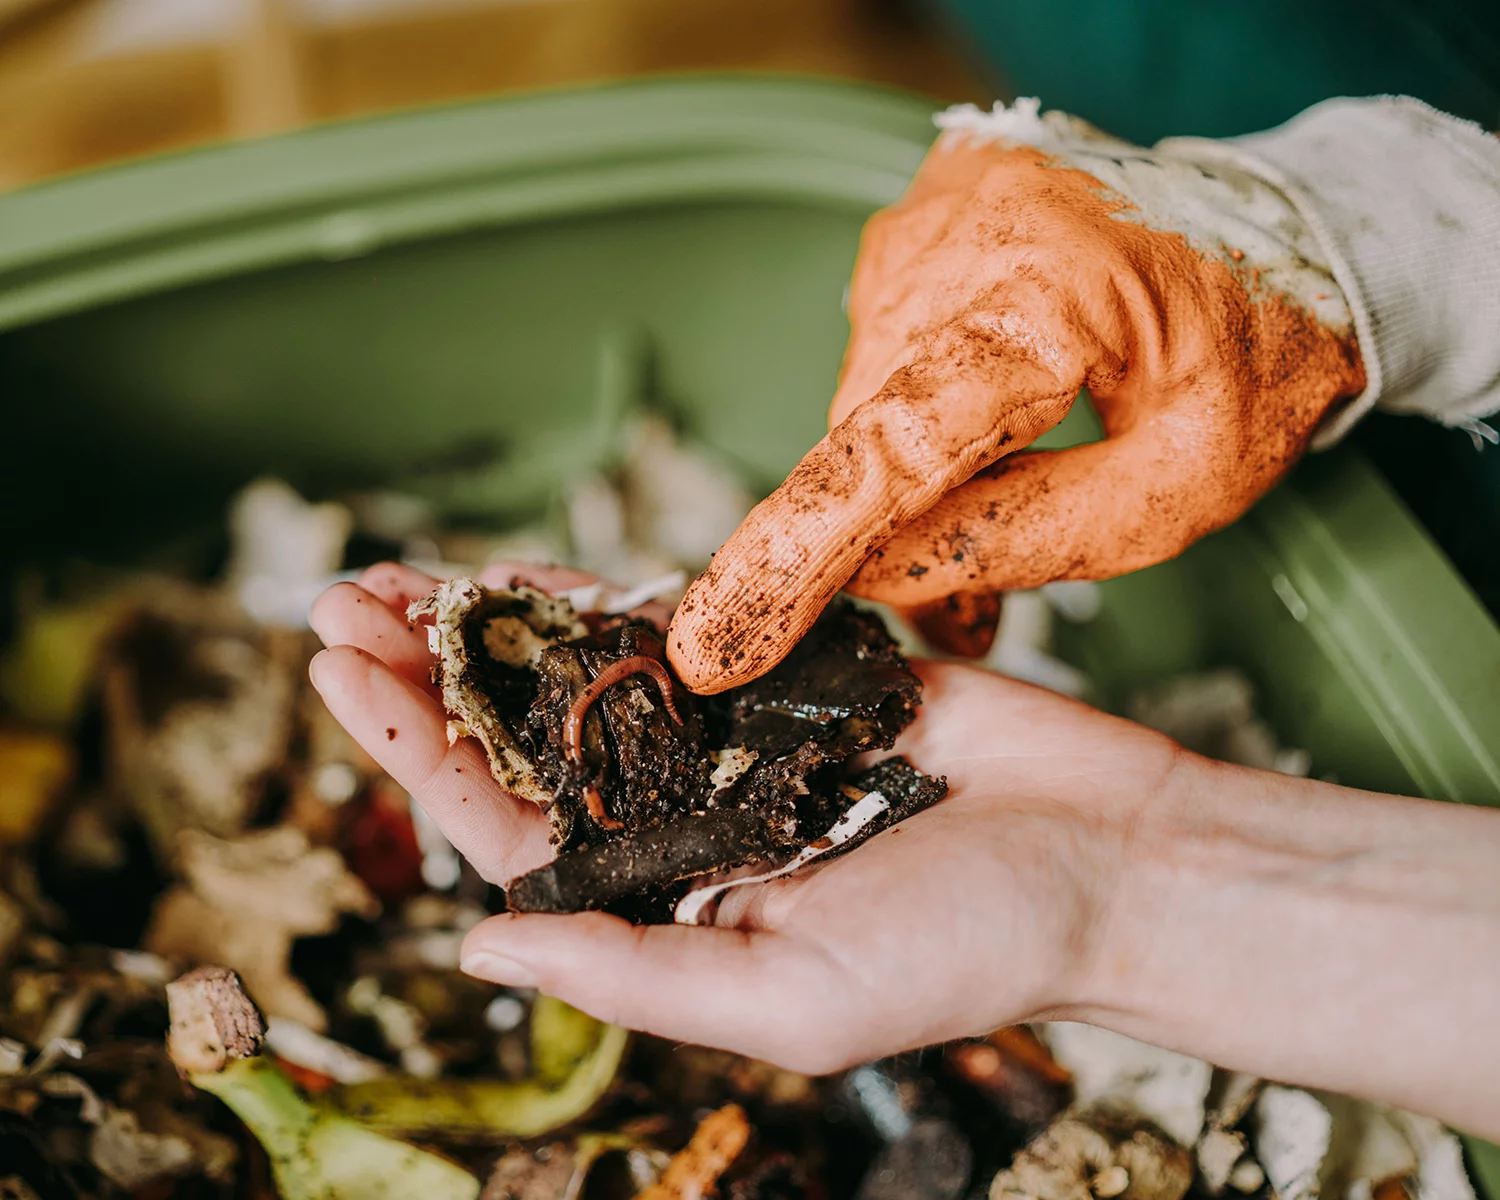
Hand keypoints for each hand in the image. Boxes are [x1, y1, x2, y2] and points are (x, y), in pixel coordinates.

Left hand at [307, 560, 1167, 1069]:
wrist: (1112, 856)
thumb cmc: (972, 947)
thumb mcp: (792, 1001)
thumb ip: (634, 974)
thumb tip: (478, 954)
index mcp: (667, 901)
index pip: (508, 825)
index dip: (416, 751)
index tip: (337, 678)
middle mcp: (684, 817)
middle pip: (525, 738)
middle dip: (425, 674)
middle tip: (331, 603)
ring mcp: (735, 736)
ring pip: (585, 674)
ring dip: (493, 624)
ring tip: (396, 574)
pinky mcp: (796, 667)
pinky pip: (678, 623)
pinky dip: (603, 595)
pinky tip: (532, 566)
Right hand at [666, 113, 1365, 692]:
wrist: (1285, 232)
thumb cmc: (1254, 359)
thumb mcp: (1178, 490)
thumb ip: (1023, 539)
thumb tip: (882, 579)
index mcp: (1049, 294)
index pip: (892, 444)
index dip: (795, 554)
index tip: (712, 644)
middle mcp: (962, 236)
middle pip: (869, 436)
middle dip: (894, 534)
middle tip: (966, 605)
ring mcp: (929, 217)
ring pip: (865, 403)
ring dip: (908, 477)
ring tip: (994, 509)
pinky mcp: (914, 223)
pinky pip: (878, 353)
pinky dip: (915, 416)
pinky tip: (980, 436)